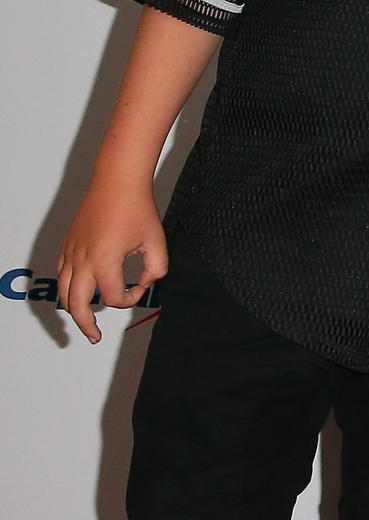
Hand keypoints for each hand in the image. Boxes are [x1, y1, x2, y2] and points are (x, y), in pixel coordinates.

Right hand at [55, 172, 168, 343]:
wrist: (116, 182)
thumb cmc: (138, 209)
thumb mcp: (156, 241)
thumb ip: (156, 269)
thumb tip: (146, 283)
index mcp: (104, 262)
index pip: (114, 297)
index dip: (131, 299)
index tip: (142, 286)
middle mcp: (82, 261)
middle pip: (76, 305)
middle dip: (85, 325)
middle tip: (94, 337)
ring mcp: (70, 253)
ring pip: (64, 292)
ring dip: (74, 309)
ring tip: (85, 321)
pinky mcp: (67, 245)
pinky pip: (61, 275)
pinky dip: (68, 288)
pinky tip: (79, 292)